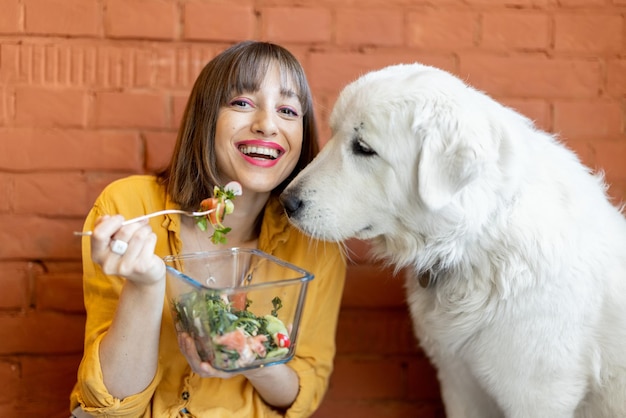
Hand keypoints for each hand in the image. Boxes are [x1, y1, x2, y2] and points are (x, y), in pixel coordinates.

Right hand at [90, 215, 164, 285]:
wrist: (144, 276)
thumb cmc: (127, 252)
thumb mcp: (112, 242)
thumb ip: (105, 227)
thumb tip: (105, 217)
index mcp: (98, 255)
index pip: (99, 234)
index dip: (112, 222)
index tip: (121, 218)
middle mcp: (109, 263)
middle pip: (124, 232)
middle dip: (135, 223)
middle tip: (141, 223)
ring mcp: (125, 267)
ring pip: (139, 235)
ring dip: (145, 229)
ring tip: (146, 231)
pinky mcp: (141, 267)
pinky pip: (149, 241)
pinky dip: (152, 237)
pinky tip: (150, 242)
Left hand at [177, 333, 298, 406]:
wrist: (251, 363)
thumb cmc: (258, 356)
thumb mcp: (270, 350)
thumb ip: (281, 339)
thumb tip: (292, 327)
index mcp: (232, 368)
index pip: (219, 371)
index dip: (211, 369)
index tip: (205, 365)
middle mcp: (219, 367)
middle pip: (200, 365)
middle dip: (192, 353)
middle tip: (188, 338)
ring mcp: (210, 362)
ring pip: (193, 359)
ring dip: (185, 347)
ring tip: (183, 332)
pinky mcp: (205, 355)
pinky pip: (192, 352)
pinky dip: (185, 344)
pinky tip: (183, 331)